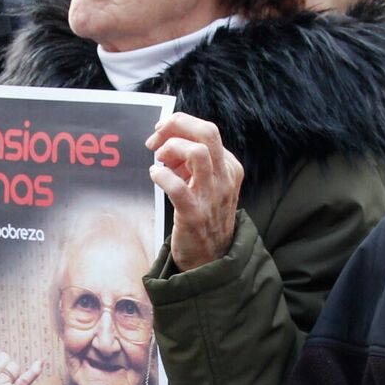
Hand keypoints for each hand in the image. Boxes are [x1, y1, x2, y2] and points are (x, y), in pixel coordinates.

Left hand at [148, 112, 244, 271]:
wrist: (211, 258)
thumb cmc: (205, 216)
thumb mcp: (210, 184)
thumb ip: (195, 163)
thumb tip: (167, 144)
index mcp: (230, 167)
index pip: (207, 130)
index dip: (180, 126)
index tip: (161, 134)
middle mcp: (225, 178)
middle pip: (207, 132)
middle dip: (177, 125)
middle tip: (156, 136)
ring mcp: (211, 196)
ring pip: (197, 153)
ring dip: (171, 149)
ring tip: (159, 159)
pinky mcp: (194, 214)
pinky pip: (177, 186)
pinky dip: (161, 176)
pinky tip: (155, 176)